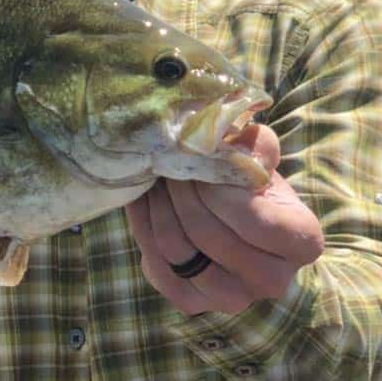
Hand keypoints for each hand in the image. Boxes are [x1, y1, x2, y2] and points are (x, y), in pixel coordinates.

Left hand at [125, 124, 324, 315]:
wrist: (224, 215)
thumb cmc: (245, 181)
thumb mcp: (255, 155)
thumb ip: (253, 145)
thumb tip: (235, 142)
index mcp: (302, 242)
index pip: (255, 221)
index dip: (218, 189)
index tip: (199, 165)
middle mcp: (272, 281)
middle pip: (207, 233)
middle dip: (180, 191)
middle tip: (168, 164)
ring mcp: (231, 298)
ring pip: (176, 248)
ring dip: (158, 205)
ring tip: (156, 178)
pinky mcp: (192, 303)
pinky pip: (155, 264)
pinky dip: (143, 226)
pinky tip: (146, 202)